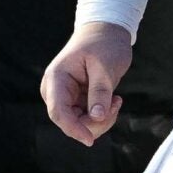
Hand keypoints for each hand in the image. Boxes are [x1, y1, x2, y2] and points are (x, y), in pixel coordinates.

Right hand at [43, 23, 132, 144]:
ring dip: (101, 119)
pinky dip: (103, 115)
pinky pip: (88, 118)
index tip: (90, 140)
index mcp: (56, 79)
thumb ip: (100, 92)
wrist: (106, 33)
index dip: (73, 128)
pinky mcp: (77, 101)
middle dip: (94, 123)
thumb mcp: (105, 66)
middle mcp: (56, 90)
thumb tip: (97, 117)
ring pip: (80, 123)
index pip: (58, 112)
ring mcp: (66, 97)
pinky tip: (114, 100)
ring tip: (116, 100)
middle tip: (116, 105)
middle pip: (69, 121)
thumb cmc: (104, 44)